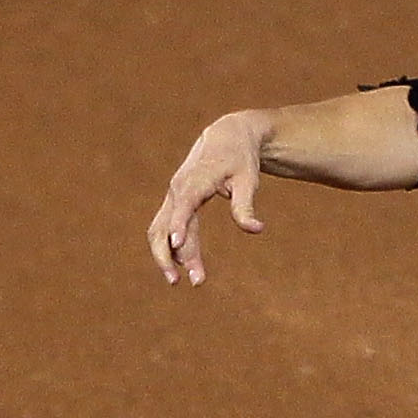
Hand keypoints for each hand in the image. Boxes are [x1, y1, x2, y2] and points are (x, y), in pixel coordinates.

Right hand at [149, 110, 270, 285]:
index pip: (182, 206)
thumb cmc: (240, 158)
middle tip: (190, 281)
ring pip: (160, 232)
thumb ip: (246, 205)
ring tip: (186, 281)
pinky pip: (166, 229)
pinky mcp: (175, 204)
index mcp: (194, 181)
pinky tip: (185, 266)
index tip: (176, 246)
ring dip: (169, 258)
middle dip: (171, 256)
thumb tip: (256, 229)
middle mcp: (177, 190)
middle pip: (163, 226)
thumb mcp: (248, 179)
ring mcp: (173, 198)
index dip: (177, 225)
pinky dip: (172, 249)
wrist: (226, 136)